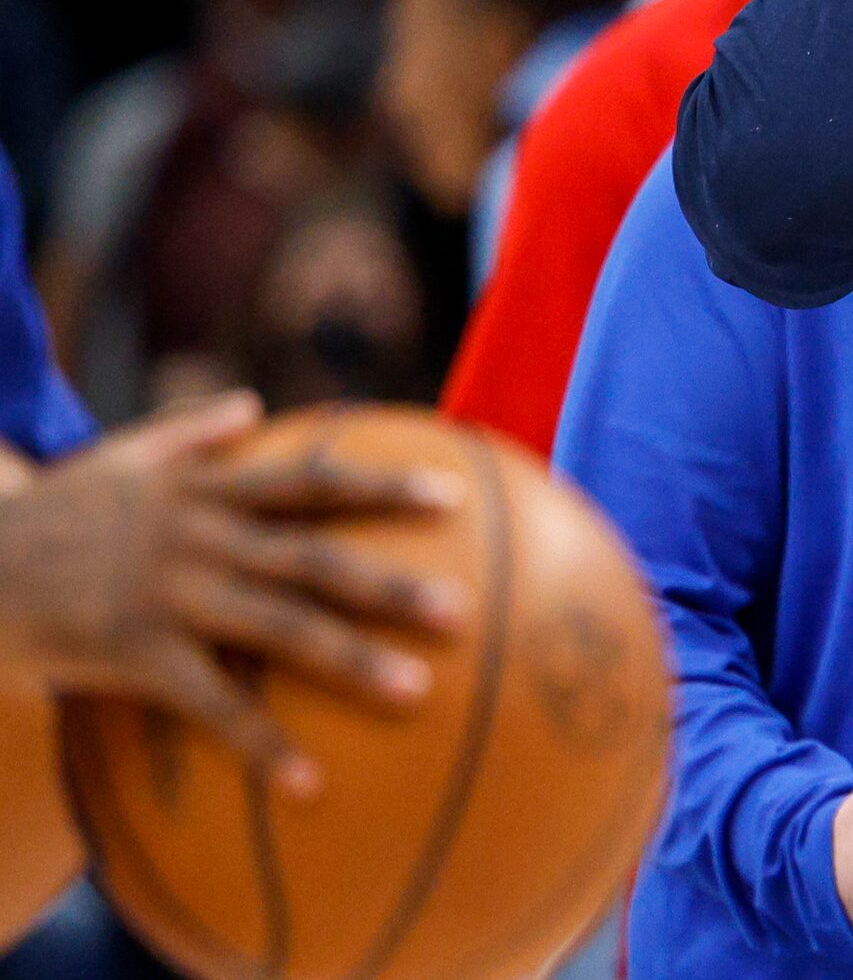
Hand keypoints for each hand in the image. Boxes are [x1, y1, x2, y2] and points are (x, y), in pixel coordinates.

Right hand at [0, 391, 466, 793]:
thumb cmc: (50, 513)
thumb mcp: (118, 460)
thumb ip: (189, 433)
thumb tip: (249, 405)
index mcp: (206, 492)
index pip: (312, 481)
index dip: (382, 485)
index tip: (453, 493)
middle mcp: (200, 538)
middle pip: (314, 558)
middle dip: (392, 582)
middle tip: (464, 609)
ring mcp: (169, 595)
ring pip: (279, 628)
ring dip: (352, 660)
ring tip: (420, 690)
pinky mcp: (134, 652)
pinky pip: (211, 705)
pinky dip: (262, 744)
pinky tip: (308, 785)